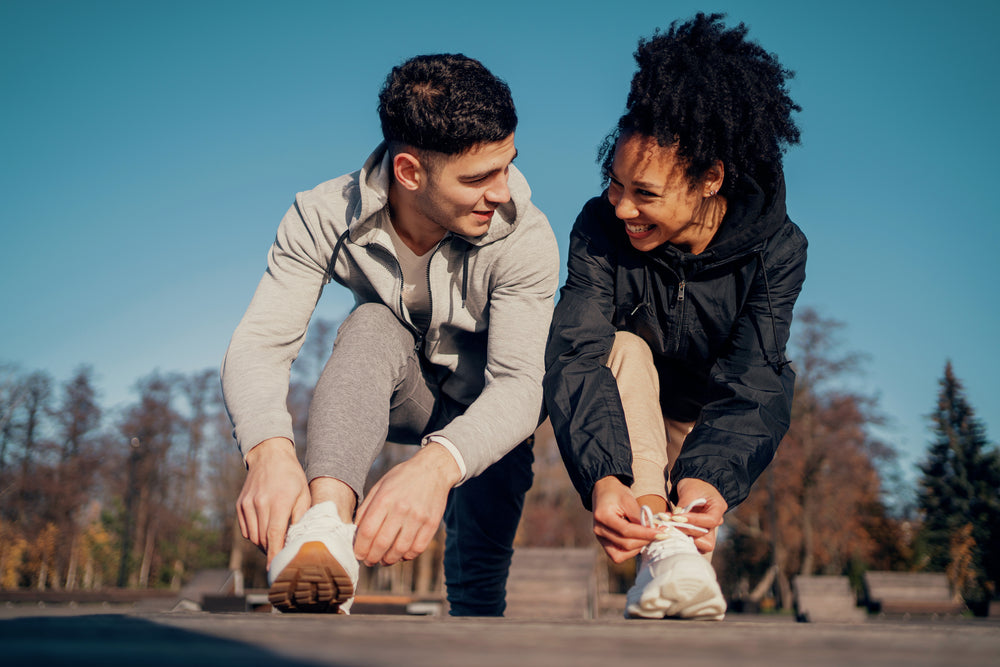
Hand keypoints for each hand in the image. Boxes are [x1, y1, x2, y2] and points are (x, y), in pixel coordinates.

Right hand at [236, 437, 310, 567]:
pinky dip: (255, 536)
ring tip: (275, 542)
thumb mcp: (303, 494)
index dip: (275, 554)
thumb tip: (298, 541)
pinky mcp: (240, 505)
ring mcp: (247, 504)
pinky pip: (246, 530)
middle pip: (263, 539)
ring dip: (263, 545)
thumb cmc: (291, 476)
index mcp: (278, 501)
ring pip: (253, 537)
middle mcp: (260, 503)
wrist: (269, 455)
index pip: (274, 535)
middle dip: (272, 551)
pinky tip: (265, 531)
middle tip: (283, 555)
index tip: (276, 569)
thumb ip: (301, 517)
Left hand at [353, 443, 460, 565]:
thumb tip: (356, 533)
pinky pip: (417, 548)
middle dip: (371, 558)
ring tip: (383, 560)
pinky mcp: (432, 523)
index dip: (360, 548)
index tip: (358, 554)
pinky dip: (406, 556)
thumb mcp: (380, 486)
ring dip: (388, 560)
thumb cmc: (402, 478)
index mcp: (385, 498)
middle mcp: (402, 508)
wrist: (433, 469)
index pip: (367, 531)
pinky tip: (401, 554)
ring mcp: (418, 517)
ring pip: (400, 550)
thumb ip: (366, 508)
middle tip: (369, 561)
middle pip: (382, 543)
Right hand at [591, 476, 659, 562]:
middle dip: (645, 540)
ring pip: (621, 554)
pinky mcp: (604, 543)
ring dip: (639, 547)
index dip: (645, 533)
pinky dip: (630, 551)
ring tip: (649, 536)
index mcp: (602, 516)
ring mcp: (600, 538)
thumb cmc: (617, 493)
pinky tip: (639, 541)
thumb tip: (654, 530)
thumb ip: (639, 516)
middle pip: (625, 544)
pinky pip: (618, 555)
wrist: (604, 491)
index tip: (661, 532)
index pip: (626, 531)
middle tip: (661, 534)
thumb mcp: (628, 499)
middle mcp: (598, 530)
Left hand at [674, 477, 726, 552]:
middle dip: (688, 531)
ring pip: (702, 544)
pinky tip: (673, 533)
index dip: (694, 521)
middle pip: (707, 536)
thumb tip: (674, 519)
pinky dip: (684, 540)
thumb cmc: (693, 485)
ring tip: (671, 530)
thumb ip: (683, 506)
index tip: (678, 517)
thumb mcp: (689, 491)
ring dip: (686, 538)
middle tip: (672, 525)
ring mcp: (709, 530)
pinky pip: (695, 544)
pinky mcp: (700, 534)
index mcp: (718, 508)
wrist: (693, 486)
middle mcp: (716, 521)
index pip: (710, 520)